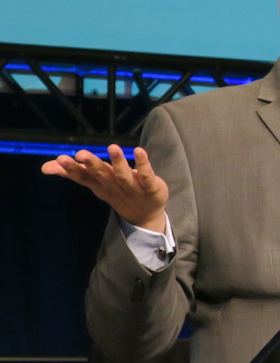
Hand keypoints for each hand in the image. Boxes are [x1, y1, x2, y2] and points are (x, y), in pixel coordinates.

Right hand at [41, 145, 168, 232]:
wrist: (145, 214)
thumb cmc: (116, 192)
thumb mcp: (94, 183)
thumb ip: (73, 173)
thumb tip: (45, 167)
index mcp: (99, 184)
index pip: (83, 177)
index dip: (72, 169)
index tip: (60, 158)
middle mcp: (113, 186)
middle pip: (101, 175)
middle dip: (91, 164)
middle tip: (80, 154)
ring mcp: (132, 188)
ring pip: (123, 175)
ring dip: (118, 162)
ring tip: (112, 147)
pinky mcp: (150, 187)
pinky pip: (146, 175)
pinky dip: (143, 164)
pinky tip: (140, 151)